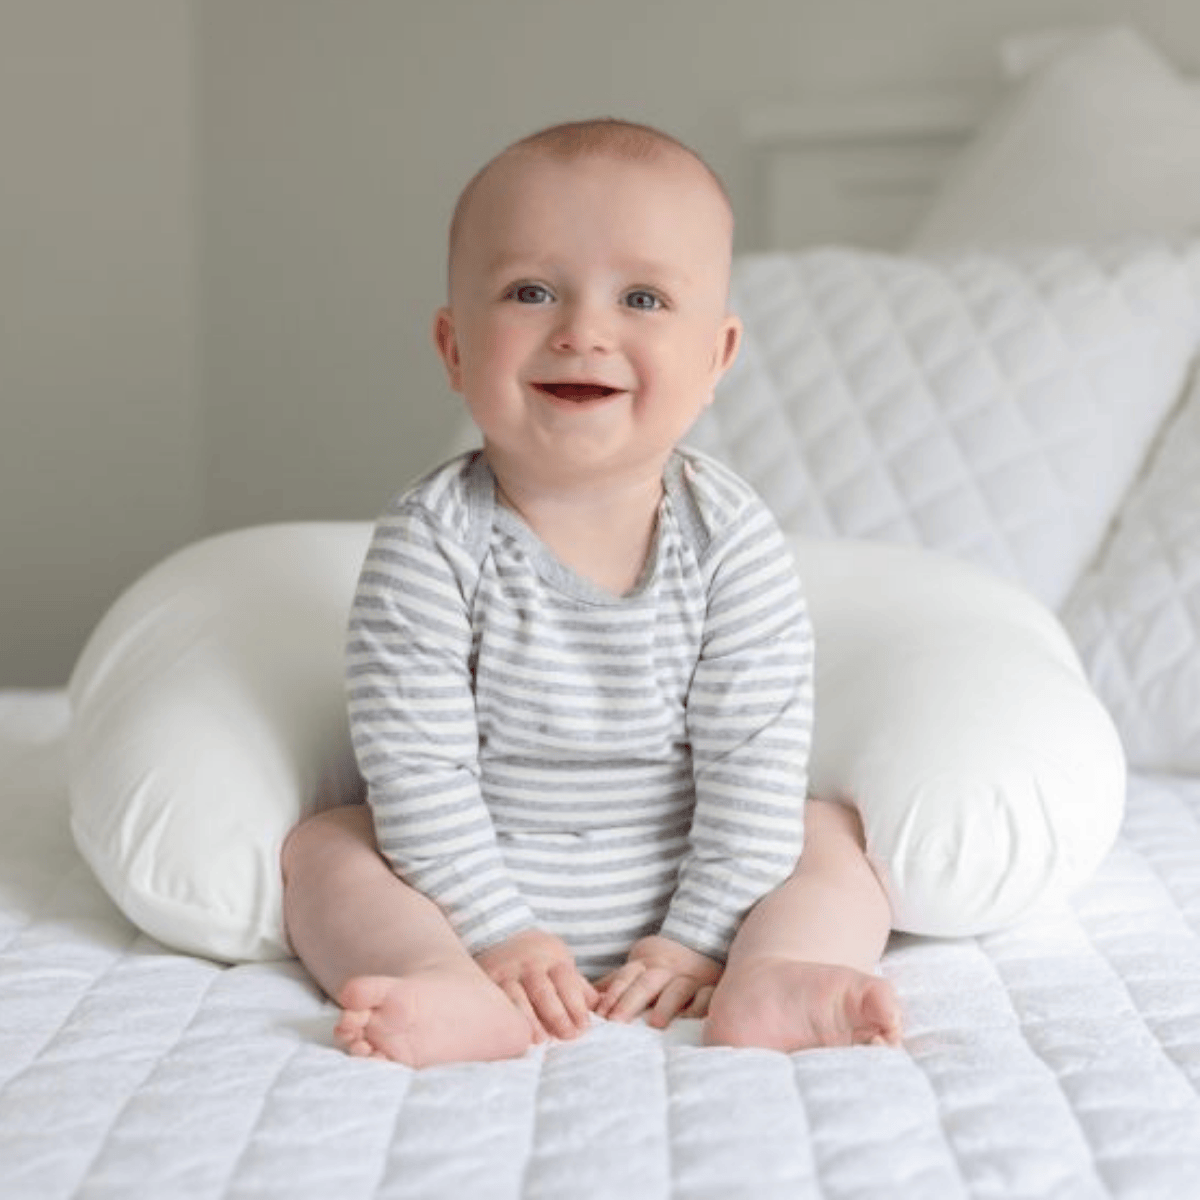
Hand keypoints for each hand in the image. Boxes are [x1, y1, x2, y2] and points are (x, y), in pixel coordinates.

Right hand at [475, 929, 597, 1042]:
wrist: (505, 939)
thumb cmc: (542, 962)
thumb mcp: (563, 966)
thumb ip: (580, 989)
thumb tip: (605, 1011)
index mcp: (552, 958)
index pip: (567, 981)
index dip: (576, 1005)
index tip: (584, 1027)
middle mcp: (528, 963)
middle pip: (544, 991)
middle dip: (558, 1016)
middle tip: (568, 1036)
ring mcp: (506, 971)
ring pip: (517, 998)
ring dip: (530, 1021)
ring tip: (542, 1040)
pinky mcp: (487, 981)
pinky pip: (497, 1003)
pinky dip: (507, 1019)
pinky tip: (515, 1036)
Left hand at [595, 936, 721, 1027]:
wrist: (702, 940)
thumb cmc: (662, 965)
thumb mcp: (638, 967)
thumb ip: (615, 982)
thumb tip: (585, 998)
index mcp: (647, 964)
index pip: (626, 977)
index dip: (612, 995)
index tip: (600, 1015)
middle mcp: (667, 970)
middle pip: (646, 983)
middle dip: (630, 1001)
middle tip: (616, 1021)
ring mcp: (691, 978)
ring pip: (677, 989)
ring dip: (665, 1005)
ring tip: (654, 1023)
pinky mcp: (712, 987)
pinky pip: (708, 996)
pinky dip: (700, 1006)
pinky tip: (690, 1019)